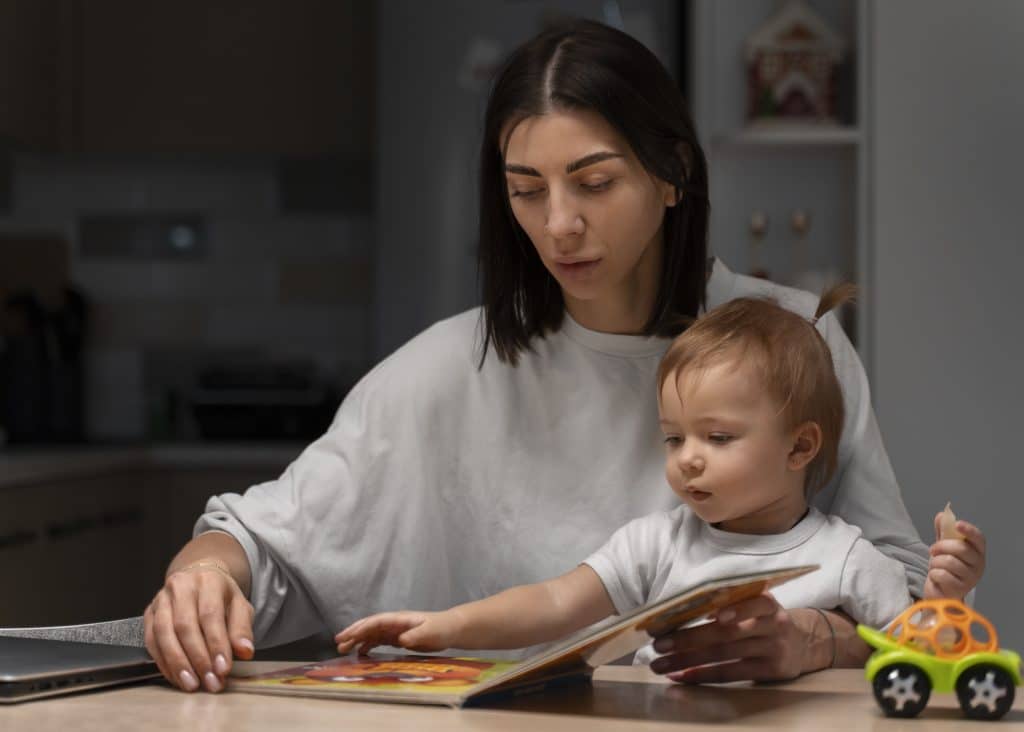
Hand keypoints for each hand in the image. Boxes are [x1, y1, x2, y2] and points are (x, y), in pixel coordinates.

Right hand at [143, 565, 254, 692]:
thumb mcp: (240, 607)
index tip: (223, 668)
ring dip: (177, 663)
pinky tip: (177, 677)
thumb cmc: (221, 596)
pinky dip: (163, 662)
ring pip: (164, 633)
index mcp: (208, 580)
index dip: (216, 644)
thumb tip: (245, 651)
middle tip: (209, 681)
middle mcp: (181, 586)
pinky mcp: (149, 613)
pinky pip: (151, 640)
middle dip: (197, 658)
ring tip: (192, 684)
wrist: (198, 578)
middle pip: (184, 625)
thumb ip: (242, 629)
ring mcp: (161, 599)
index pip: (210, 614)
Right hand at [334, 610, 461, 654]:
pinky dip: (368, 646)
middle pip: (370, 627)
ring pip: (372, 634)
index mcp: (399, 619)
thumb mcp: (429, 632)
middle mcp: (394, 623)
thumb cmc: (441, 628)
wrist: (451, 629)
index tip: (347, 636)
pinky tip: (361, 654)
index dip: (361, 628)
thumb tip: (400, 640)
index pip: (376, 622)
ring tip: (344, 650)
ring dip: (358, 640)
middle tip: (338, 644)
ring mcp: (395, 630)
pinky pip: (379, 641)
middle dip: (353, 633)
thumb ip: (415, 635)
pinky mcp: (399, 639)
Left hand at [647, 592, 816, 682]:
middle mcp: (772, 624)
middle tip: (658, 645)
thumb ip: (730, 601)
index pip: (748, 602)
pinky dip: (702, 674)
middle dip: (688, 638)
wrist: (804, 643)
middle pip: (726, 632)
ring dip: (687, 660)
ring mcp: (773, 649)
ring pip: (723, 655)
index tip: (705, 612)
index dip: (731, 608)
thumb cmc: (764, 618)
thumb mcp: (756, 602)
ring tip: (660, 664)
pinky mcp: (769, 671)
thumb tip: (683, 607)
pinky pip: (730, 674)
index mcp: (766, 601)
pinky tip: (681, 676)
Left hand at [924, 513, 985, 598]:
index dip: (969, 530)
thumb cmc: (945, 569)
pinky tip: (936, 578)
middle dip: (941, 546)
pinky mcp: (960, 589)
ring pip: (949, 561)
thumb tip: (942, 515)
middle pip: (961, 548)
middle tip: (932, 550)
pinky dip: (933, 574)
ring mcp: (971, 579)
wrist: (940, 593)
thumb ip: (943, 532)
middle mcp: (979, 565)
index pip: (979, 539)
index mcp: (977, 553)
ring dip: (935, 562)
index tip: (957, 524)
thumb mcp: (944, 548)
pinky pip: (942, 575)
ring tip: (935, 566)